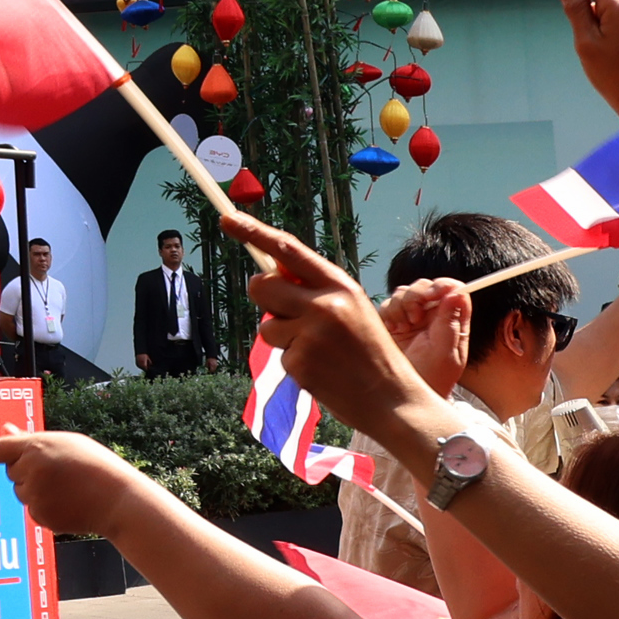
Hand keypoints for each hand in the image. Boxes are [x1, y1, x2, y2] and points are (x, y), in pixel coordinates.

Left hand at [0, 429, 165, 548]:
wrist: (117, 500)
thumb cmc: (95, 465)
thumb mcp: (66, 442)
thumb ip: (32, 438)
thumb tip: (4, 430)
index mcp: (36, 448)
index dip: (0, 451)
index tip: (4, 453)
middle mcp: (31, 472)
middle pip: (10, 471)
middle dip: (25, 470)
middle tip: (55, 469)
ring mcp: (35, 497)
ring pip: (21, 492)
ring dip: (35, 489)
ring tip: (66, 486)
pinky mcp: (41, 517)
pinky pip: (34, 509)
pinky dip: (45, 506)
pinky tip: (68, 501)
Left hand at [229, 209, 456, 450]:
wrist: (392, 399)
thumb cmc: (370, 353)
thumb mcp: (353, 308)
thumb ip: (316, 290)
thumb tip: (271, 273)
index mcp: (339, 284)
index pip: (288, 249)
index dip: (253, 232)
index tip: (226, 219)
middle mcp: (324, 304)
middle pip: (263, 286)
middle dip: (263, 298)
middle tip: (284, 313)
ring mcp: (311, 335)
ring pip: (266, 327)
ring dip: (282, 339)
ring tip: (318, 351)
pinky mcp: (300, 364)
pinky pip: (279, 357)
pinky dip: (294, 365)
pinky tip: (322, 372)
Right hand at [395, 274, 477, 398]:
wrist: (403, 401)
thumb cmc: (431, 382)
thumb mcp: (446, 355)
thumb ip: (451, 323)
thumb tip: (458, 293)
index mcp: (452, 322)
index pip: (452, 290)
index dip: (443, 286)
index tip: (434, 293)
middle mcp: (431, 317)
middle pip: (425, 287)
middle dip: (418, 294)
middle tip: (415, 314)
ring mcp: (410, 319)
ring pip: (404, 292)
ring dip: (402, 304)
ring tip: (404, 326)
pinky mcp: (390, 323)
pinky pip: (386, 304)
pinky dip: (388, 311)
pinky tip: (393, 328)